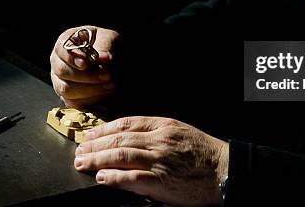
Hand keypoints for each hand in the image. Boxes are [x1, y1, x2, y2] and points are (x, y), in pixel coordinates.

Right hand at [50, 25, 119, 107]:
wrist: (112, 62)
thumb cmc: (107, 46)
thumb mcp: (109, 39)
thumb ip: (105, 45)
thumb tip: (102, 58)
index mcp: (66, 42)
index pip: (61, 49)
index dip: (72, 58)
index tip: (86, 64)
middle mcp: (58, 61)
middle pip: (62, 71)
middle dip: (87, 76)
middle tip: (108, 75)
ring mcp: (59, 80)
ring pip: (66, 89)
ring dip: (90, 90)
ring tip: (110, 86)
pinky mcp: (67, 96)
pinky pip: (73, 103)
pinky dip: (90, 101)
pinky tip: (105, 96)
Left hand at [75, 116, 228, 206]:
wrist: (225, 171)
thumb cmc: (204, 153)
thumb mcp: (181, 133)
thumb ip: (157, 134)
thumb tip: (131, 139)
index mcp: (163, 125)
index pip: (126, 123)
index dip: (104, 128)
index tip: (90, 134)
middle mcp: (159, 140)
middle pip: (118, 139)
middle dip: (95, 144)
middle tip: (79, 150)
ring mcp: (159, 160)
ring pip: (120, 156)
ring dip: (97, 159)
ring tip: (82, 163)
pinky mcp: (161, 180)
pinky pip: (132, 177)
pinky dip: (114, 177)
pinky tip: (101, 177)